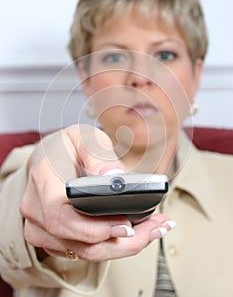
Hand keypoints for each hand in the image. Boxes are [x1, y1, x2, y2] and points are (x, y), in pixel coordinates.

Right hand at [20, 124, 174, 261]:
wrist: (50, 156)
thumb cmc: (68, 145)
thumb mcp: (85, 137)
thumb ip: (97, 155)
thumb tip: (114, 178)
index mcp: (43, 181)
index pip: (61, 217)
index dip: (94, 229)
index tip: (127, 225)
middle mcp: (36, 210)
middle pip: (79, 243)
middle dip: (123, 242)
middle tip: (156, 228)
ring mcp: (42, 228)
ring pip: (85, 252)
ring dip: (124, 246)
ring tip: (156, 228)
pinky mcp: (54, 238)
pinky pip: (84, 250)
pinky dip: (113, 245)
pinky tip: (138, 232)